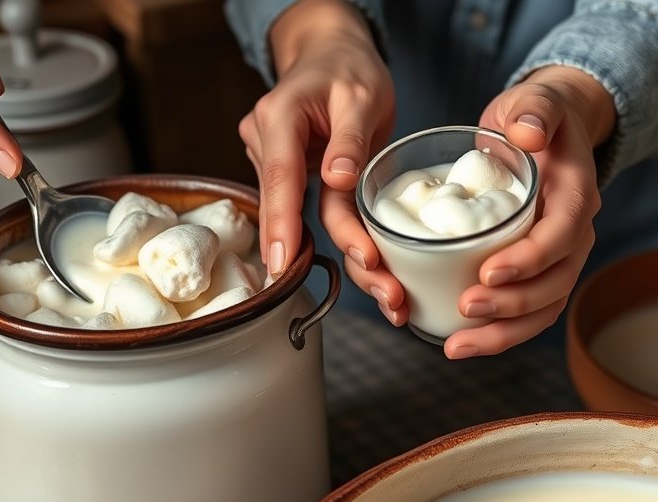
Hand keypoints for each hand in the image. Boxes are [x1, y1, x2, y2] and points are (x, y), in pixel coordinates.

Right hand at [238, 0, 393, 277]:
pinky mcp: (292, 178)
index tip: (283, 260)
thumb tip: (337, 178)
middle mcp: (268, 143)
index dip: (281, 222)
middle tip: (375, 290)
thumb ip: (349, 137)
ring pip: (304, 218)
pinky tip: (372, 268)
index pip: (279, 176)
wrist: (331, 54)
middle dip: (325, 255)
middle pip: (291, 209)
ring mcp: (276, 162)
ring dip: (345, 254)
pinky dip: (343, 240)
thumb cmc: (347, 68)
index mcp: (280, 117)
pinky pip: (313, 214)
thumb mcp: (361, 94)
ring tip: (388, 290)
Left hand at [439, 66, 614, 358]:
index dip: (529, 260)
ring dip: (501, 334)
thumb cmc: (534, 118)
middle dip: (511, 306)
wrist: (543, 133)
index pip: (561, 237)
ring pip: (541, 310)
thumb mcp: (534, 103)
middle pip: (554, 285)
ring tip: (455, 347)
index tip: (487, 273)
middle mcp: (574, 235)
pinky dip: (496, 333)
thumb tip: (527, 131)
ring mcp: (557, 260)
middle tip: (464, 308)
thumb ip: (533, 110)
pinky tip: (459, 343)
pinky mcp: (536, 274)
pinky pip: (524, 314)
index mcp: (575, 197)